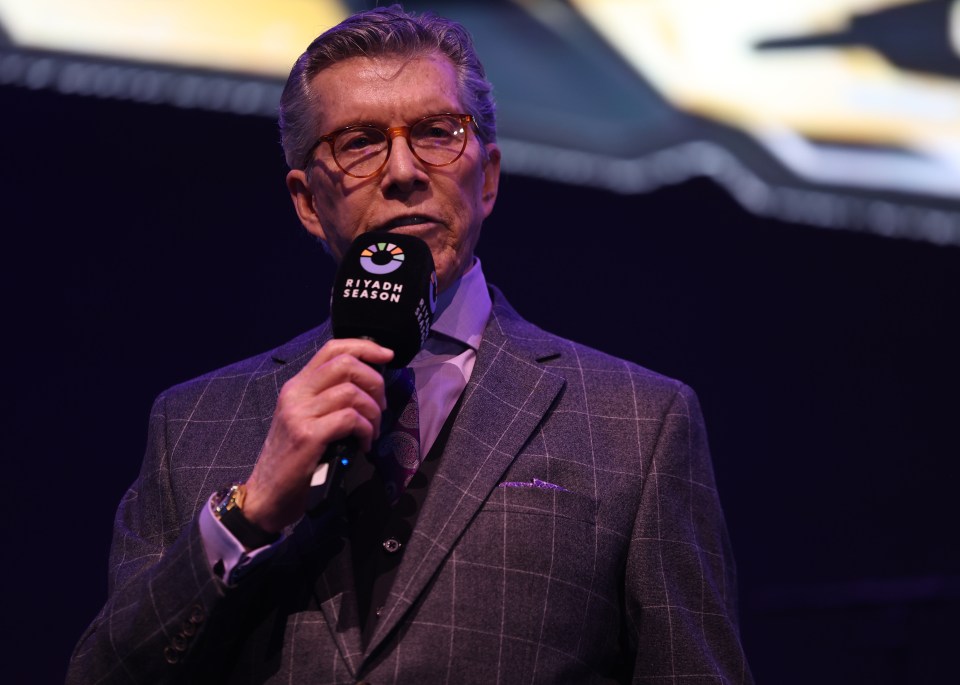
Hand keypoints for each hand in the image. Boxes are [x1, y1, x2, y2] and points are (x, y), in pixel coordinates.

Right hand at [242, 338, 393, 532]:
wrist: (267, 494)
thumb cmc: (292, 459)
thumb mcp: (306, 419)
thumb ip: (328, 399)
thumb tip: (368, 387)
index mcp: (297, 385)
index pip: (332, 349)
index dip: (365, 347)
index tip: (387, 356)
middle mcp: (296, 393)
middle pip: (346, 365)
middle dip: (375, 382)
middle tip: (381, 407)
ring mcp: (299, 413)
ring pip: (352, 392)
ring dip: (373, 412)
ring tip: (372, 432)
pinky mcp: (307, 435)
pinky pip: (350, 418)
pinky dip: (366, 430)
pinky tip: (364, 444)